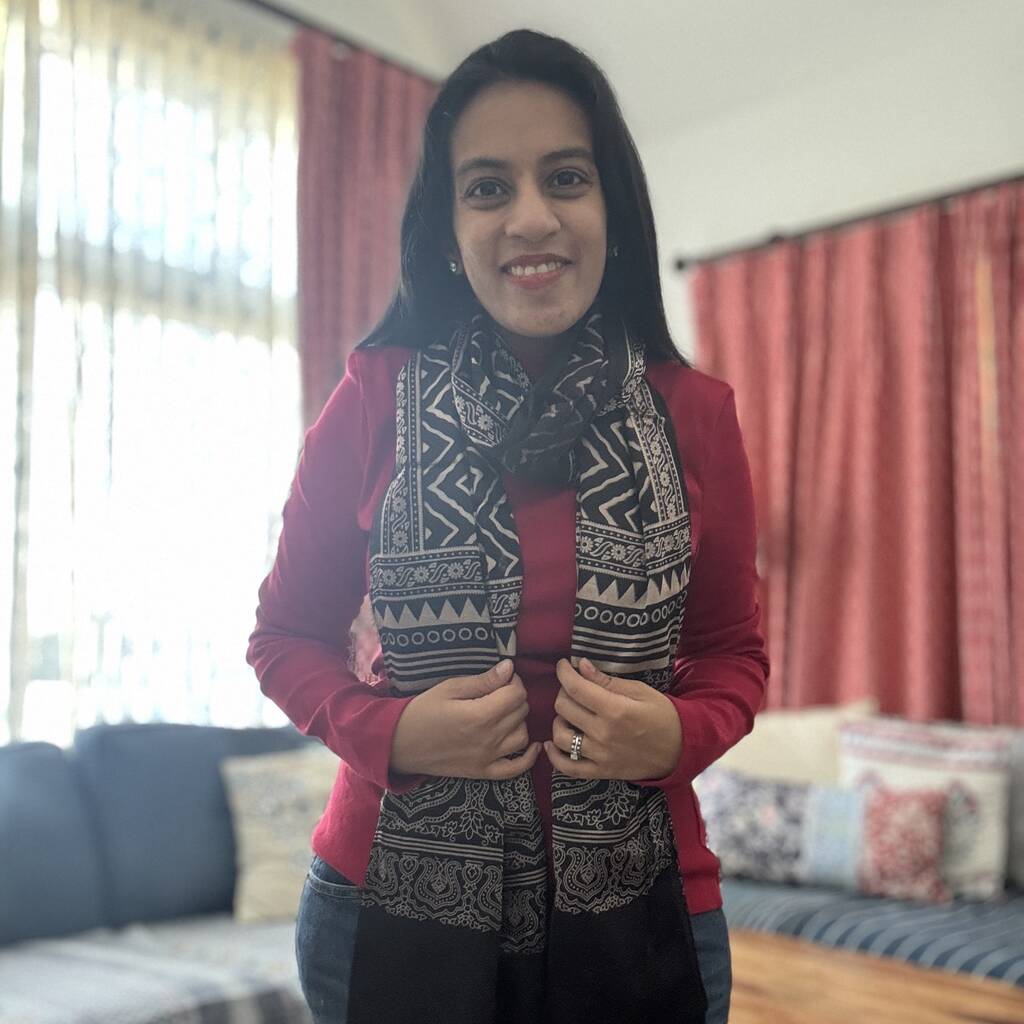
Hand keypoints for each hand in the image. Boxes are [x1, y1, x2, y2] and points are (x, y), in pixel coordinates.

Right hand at [390, 659, 540, 779]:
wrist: (400, 744)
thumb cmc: (422, 711)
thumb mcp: (450, 688)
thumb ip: (483, 681)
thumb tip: (509, 668)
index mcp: (479, 715)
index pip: (517, 695)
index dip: (514, 682)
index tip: (502, 679)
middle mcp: (488, 739)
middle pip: (521, 712)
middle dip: (515, 698)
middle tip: (499, 693)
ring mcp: (487, 758)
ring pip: (522, 736)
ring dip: (518, 721)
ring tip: (503, 713)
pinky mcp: (483, 772)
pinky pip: (516, 769)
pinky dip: (528, 758)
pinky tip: (532, 745)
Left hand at [544, 658, 681, 780]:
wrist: (680, 750)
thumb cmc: (662, 715)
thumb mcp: (640, 691)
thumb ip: (607, 681)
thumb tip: (580, 665)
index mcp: (615, 710)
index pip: (576, 688)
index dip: (563, 673)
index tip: (563, 666)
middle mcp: (603, 734)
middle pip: (564, 708)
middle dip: (563, 692)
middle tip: (574, 688)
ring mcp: (600, 756)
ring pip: (560, 736)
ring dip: (559, 720)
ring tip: (569, 714)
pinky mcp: (601, 772)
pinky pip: (568, 768)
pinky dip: (554, 756)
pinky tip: (551, 743)